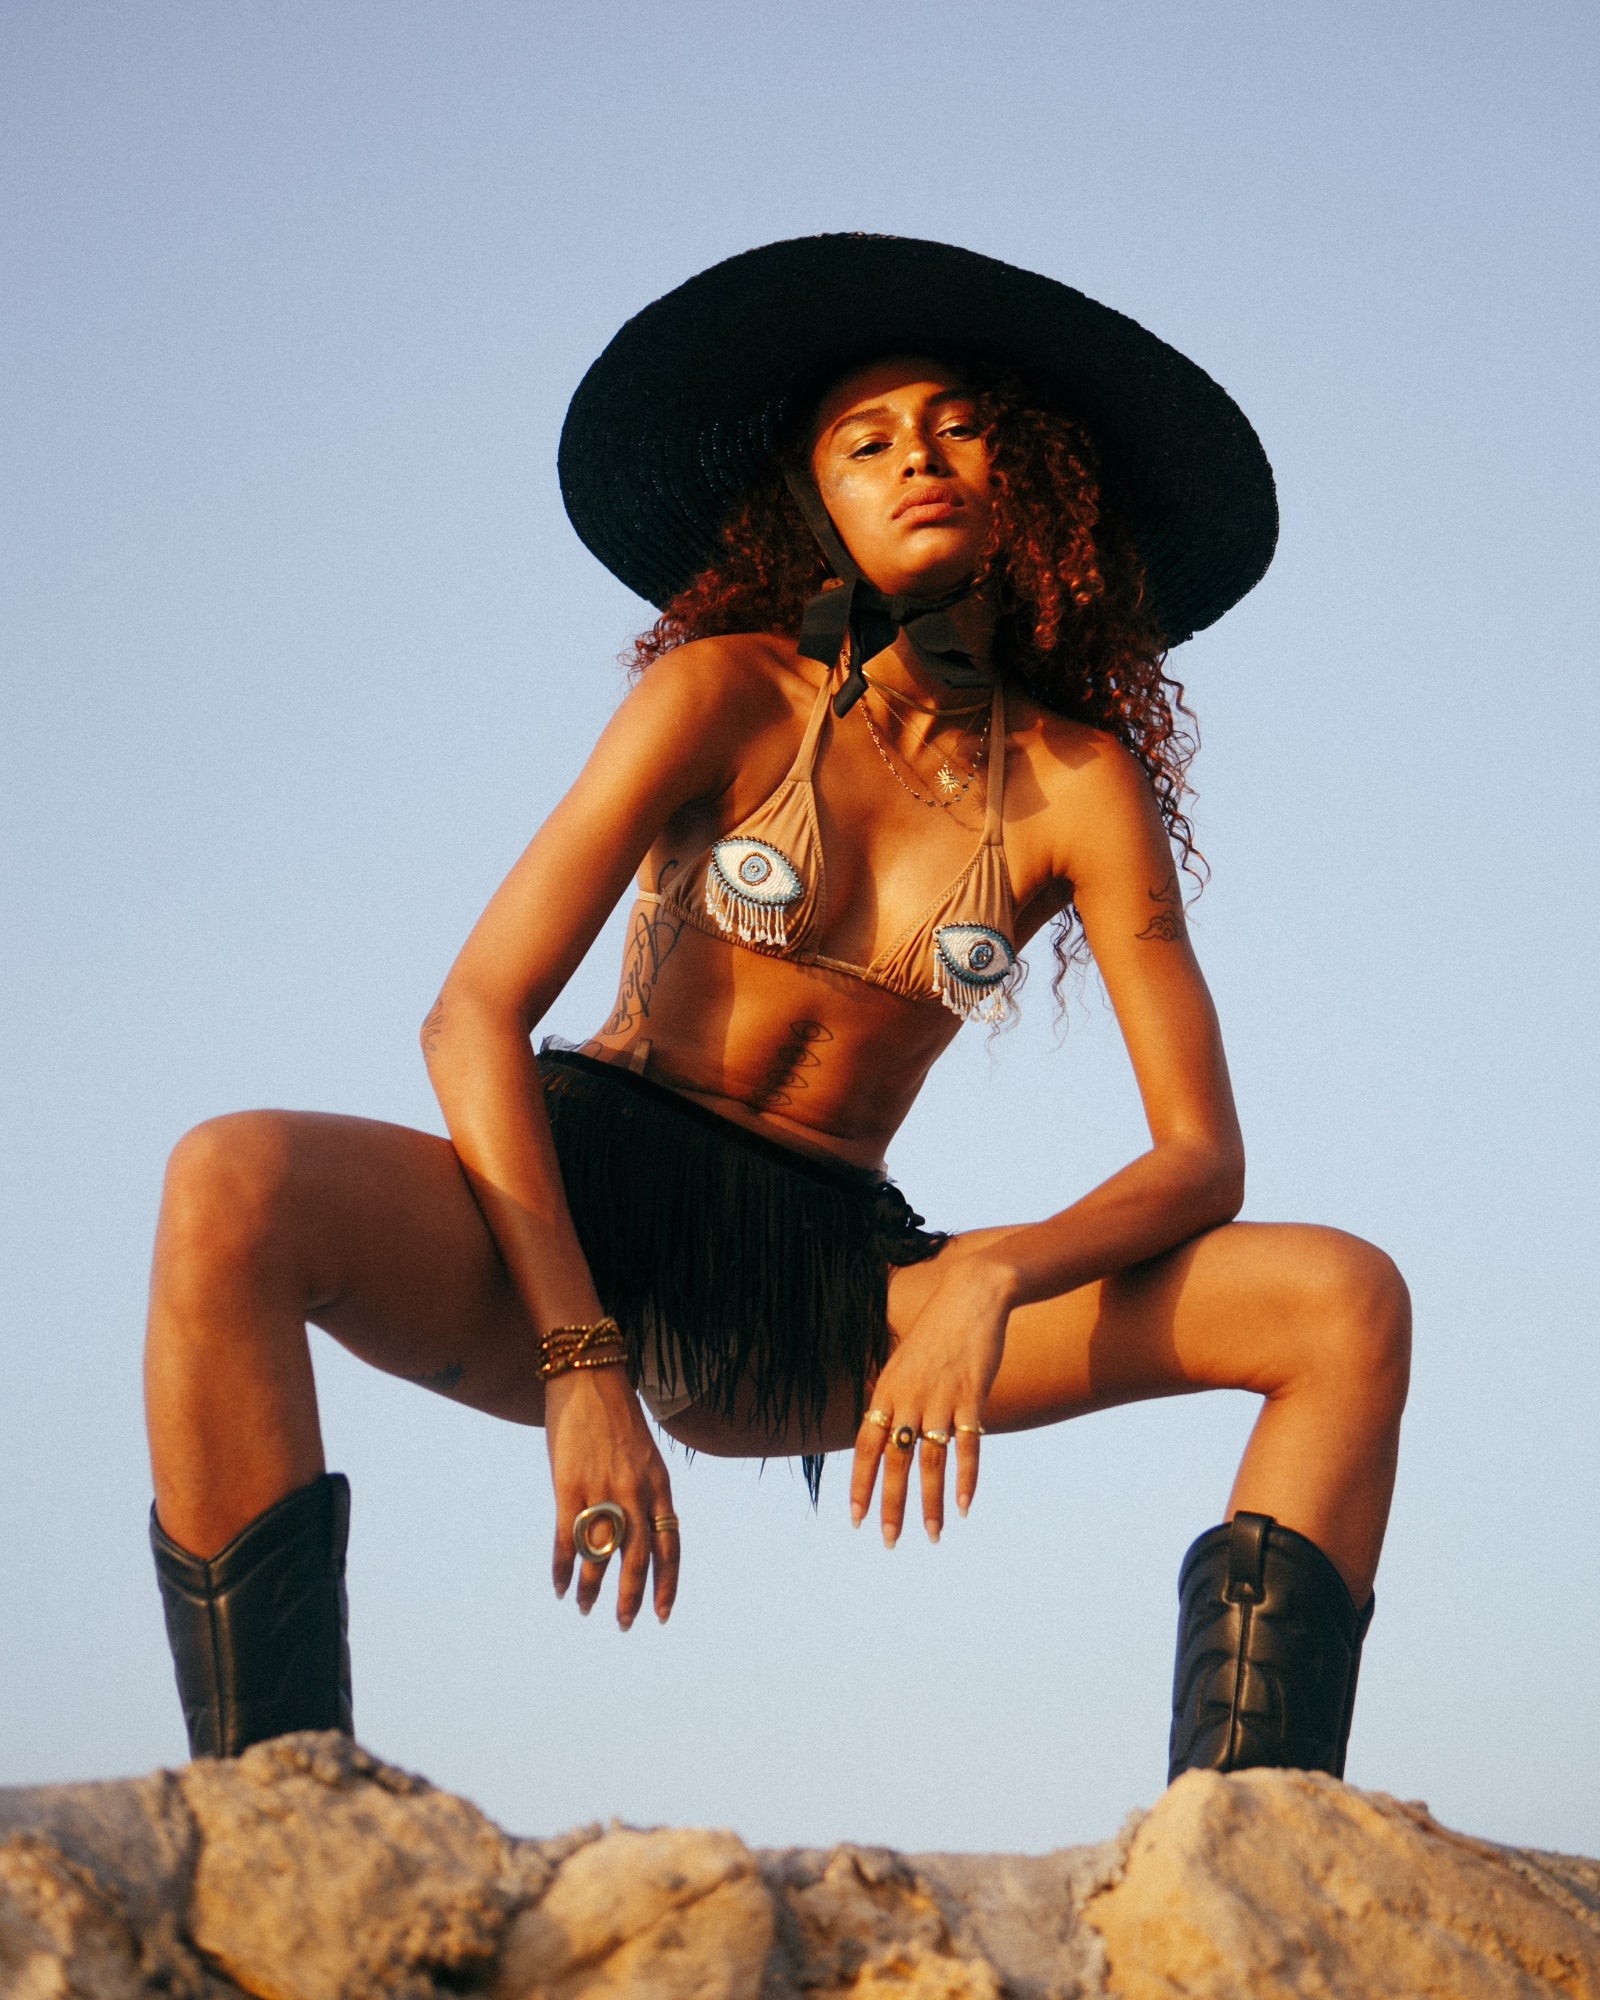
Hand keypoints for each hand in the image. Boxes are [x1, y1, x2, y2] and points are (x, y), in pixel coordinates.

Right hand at [545, 1366, 678, 1627]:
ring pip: (601, 1556)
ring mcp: (603, 1491)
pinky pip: (567, 1540)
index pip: (670, 1547)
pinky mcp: (569, 1486)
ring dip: (592, 1588)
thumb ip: (645, 1492)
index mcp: (659, 1486)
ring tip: (585, 1608)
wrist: (589, 1376)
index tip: (663, 1614)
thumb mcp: (644, 1455)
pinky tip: (558, 1587)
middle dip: (631, 1598)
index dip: (667, 1584)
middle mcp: (635, 1493)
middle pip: (637, 1560)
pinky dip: (562, 1568)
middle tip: (623, 1624)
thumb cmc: (616, 1414)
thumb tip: (637, 1532)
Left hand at [850, 1243, 1015, 1544]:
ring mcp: (940, 1399)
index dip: (859, 1483)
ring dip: (929, 1503)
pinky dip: (966, 1479)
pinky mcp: (972, 1397)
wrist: (971, 1296)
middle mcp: (908, 1398)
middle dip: (890, 1506)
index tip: (855, 1518)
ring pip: (930, 1461)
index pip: (864, 1446)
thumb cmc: (936, 1331)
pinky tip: (963, 1506)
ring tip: (931, 1536)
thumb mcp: (903, 1362)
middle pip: (894, 1462)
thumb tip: (884, 1432)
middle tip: (888, 1541)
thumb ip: (893, 1398)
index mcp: (886, 1390)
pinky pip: (967, 1447)